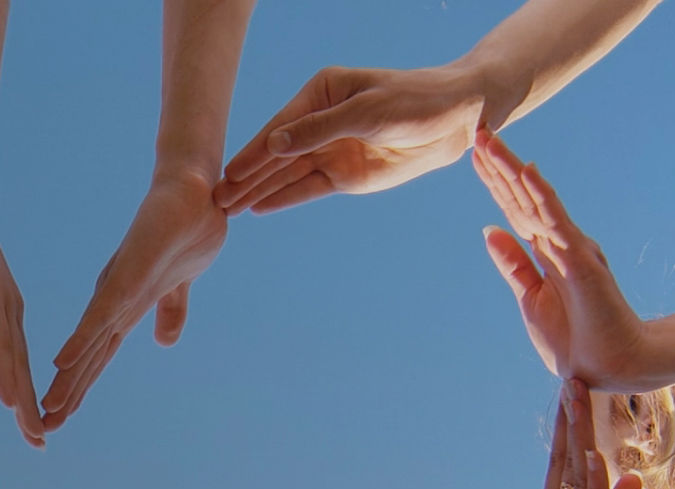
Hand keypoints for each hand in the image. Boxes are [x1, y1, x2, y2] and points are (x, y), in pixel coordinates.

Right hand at [0, 205, 45, 446]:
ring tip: (33, 433)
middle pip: (22, 369)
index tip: (31, 423)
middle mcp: (10, 311)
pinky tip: (11, 399)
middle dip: (30, 410)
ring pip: (16, 362)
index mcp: (5, 309)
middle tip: (40, 444)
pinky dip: (6, 372)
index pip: (17, 360)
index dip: (24, 394)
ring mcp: (2, 305)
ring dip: (24, 401)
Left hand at [44, 171, 228, 433]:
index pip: (97, 355)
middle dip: (66, 394)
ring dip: (67, 379)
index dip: (79, 386)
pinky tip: (62, 362)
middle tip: (42, 428)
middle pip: (84, 358)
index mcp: (121, 304)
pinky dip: (82, 340)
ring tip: (45, 410)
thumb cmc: (182, 228)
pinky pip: (100, 315)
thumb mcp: (176, 284)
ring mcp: (115, 289)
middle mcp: (111, 301)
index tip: (61, 416)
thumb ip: (169, 312)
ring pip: (85, 344)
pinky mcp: (124, 276)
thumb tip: (164, 343)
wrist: (192, 189)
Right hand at [215, 65, 494, 214]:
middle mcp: (320, 121)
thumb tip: (274, 145)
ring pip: (288, 174)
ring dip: (260, 189)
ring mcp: (331, 149)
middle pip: (277, 154)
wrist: (457, 120)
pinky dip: (285, 197)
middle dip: (248, 175)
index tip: (228, 174)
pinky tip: (260, 206)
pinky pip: (309, 188)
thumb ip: (318, 129)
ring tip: (230, 208)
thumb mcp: (366, 112)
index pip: (280, 128)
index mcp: (320, 94)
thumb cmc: (414, 101)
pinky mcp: (345, 174)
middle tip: (217, 200)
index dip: (253, 152)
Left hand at [474, 130, 655, 392]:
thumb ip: (513, 264)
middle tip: (478, 130)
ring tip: (490, 142)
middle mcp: (559, 242)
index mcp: (546, 252)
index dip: (496, 181)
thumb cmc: (574, 338)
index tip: (475, 153)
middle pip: (523, 196)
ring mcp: (571, 247)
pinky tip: (527, 171)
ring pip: (536, 200)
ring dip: (512, 170)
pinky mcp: (582, 259)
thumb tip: (489, 230)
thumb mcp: (531, 298)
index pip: (515, 208)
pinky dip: (542, 196)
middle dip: (499, 165)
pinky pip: (557, 221)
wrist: (609, 369)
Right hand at [536, 379, 640, 488]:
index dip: (564, 426)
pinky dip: (590, 479)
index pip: (559, 462)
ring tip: (578, 396)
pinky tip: (591, 451)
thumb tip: (632, 478)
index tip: (568, 393)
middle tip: (570, 378)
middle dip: (566, 417)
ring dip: (576, 432)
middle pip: (562, 457)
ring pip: (574, 473)